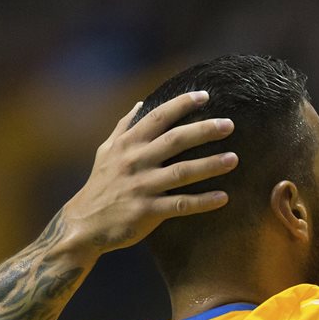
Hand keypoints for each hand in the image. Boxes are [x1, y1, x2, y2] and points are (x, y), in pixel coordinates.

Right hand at [59, 90, 238, 256]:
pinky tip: (224, 197)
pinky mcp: (147, 211)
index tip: (205, 96)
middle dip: (203, 130)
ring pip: (182, 172)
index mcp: (127, 144)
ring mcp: (142, 187)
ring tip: (234, 159)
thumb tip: (140, 103)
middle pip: (174, 141)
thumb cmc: (101, 184)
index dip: (181, 105)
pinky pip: (180, 205)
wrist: (84, 223)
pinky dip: (202, 202)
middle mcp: (135, 161)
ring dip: (209, 165)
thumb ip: (124, 127)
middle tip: (229, 124)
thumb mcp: (106, 152)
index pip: (157, 117)